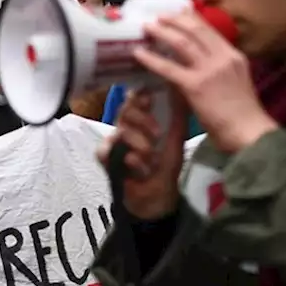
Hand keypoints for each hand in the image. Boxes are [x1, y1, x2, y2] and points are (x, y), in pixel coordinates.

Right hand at [98, 90, 186, 219]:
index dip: (139, 96)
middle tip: (157, 134)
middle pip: (124, 111)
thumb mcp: (176, 137)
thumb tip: (178, 89)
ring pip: (120, 130)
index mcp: (141, 120)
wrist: (156, 196)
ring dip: (138, 144)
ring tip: (150, 158)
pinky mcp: (106, 159)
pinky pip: (106, 150)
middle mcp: (125, 128)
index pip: (134, 99)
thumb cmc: (166, 165)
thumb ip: (177, 114)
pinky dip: (126, 158)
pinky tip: (135, 165)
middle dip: (142, 120)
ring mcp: (114, 143)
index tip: (148, 98)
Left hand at [134, 12, 278, 153]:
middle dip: (175, 20)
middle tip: (159, 16)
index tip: (180, 11)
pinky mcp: (195, 86)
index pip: (211, 31)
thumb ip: (219, 70)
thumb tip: (199, 63)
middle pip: (196, 31)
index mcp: (234, 57)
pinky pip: (169, 68)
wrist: (249, 133)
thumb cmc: (242, 115)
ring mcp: (210, 70)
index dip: (193, 20)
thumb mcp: (235, 83)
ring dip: (162, 32)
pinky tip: (139, 53)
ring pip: (182, 43)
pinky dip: (152, 59)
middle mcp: (223, 58)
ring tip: (147, 27)